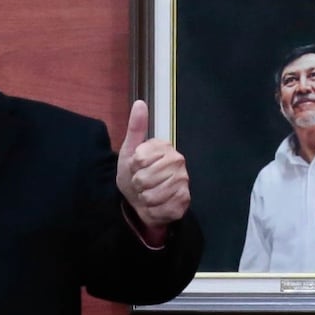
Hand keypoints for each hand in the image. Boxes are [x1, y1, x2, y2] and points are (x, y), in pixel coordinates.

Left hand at [116, 99, 189, 231]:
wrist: (140, 200)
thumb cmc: (135, 174)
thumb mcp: (129, 150)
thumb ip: (135, 128)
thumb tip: (140, 103)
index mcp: (165, 147)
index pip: (139, 160)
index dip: (132, 167)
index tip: (136, 167)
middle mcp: (178, 162)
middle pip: (145, 178)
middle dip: (138, 184)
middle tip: (142, 183)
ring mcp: (184, 182)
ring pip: (152, 195)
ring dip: (145, 199)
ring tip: (148, 193)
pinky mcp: (184, 201)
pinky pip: (161, 208)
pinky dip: (153, 211)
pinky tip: (156, 205)